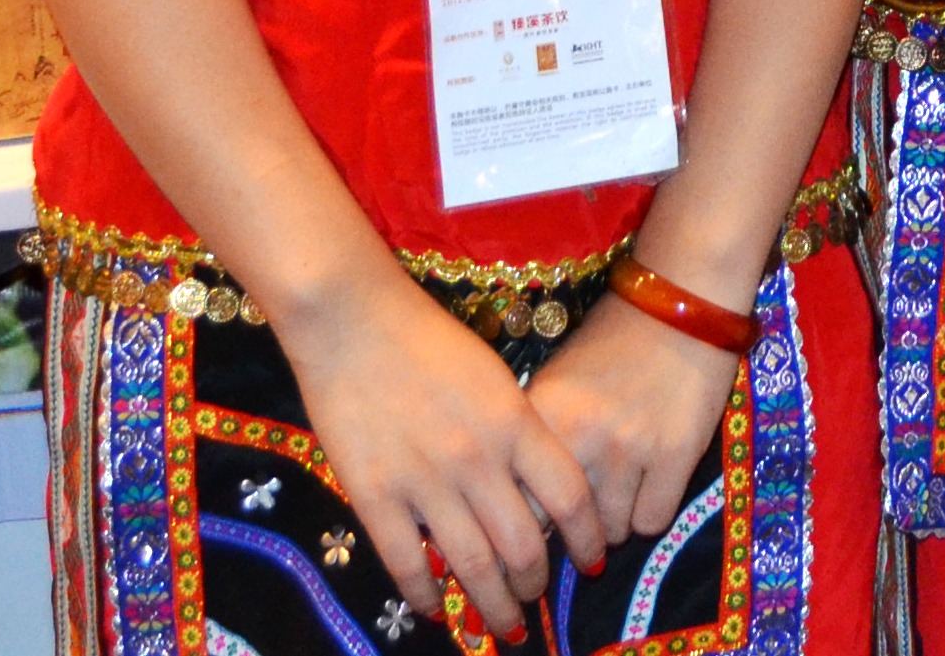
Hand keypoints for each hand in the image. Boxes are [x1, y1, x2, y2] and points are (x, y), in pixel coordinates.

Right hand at [273, 267, 607, 639]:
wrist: (352, 320)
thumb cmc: (429, 340)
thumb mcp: (496, 377)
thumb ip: (518, 431)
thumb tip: (537, 489)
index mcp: (516, 423)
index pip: (570, 498)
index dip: (587, 538)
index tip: (592, 560)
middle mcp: (479, 459)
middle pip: (524, 544)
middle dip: (535, 584)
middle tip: (535, 601)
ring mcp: (425, 482)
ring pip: (472, 565)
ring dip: (493, 604)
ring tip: (503, 625)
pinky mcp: (373, 496)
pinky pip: (407, 564)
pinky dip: (425, 596)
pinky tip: (435, 611)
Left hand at [527, 283, 743, 545]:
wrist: (682, 302)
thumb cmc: (613, 341)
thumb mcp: (557, 381)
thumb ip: (537, 439)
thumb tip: (521, 506)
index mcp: (541, 414)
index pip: (515, 500)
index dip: (524, 521)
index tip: (533, 528)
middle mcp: (579, 435)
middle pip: (562, 526)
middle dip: (570, 532)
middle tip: (580, 520)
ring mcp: (630, 447)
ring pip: (611, 530)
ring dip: (614, 520)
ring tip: (621, 490)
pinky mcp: (677, 454)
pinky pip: (652, 521)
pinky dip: (649, 512)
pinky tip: (649, 487)